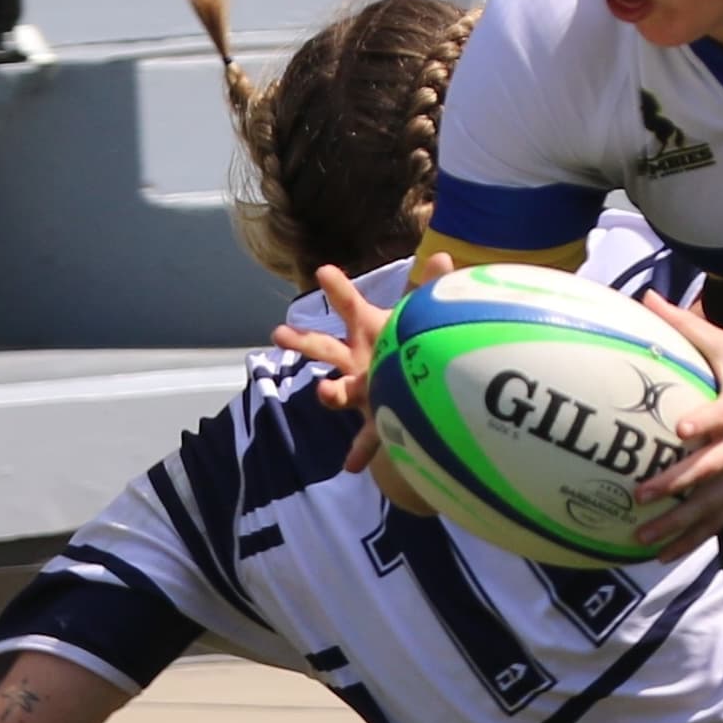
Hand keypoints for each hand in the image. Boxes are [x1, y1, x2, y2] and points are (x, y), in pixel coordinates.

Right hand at [273, 255, 448, 509]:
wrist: (418, 384)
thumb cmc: (413, 344)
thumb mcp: (422, 317)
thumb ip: (431, 289)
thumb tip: (443, 256)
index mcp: (367, 331)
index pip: (349, 305)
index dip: (337, 289)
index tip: (324, 270)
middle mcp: (355, 359)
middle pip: (325, 348)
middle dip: (303, 341)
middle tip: (279, 333)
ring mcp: (360, 390)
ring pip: (337, 391)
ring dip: (328, 392)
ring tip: (323, 393)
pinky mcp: (377, 419)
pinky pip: (367, 437)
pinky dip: (359, 450)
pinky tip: (350, 465)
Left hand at [625, 294, 722, 558]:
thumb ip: (690, 327)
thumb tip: (647, 296)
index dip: (704, 422)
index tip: (682, 428)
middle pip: (710, 469)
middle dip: (677, 484)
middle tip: (642, 494)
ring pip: (711, 504)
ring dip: (678, 524)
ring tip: (643, 536)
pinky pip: (718, 521)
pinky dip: (692, 539)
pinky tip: (663, 554)